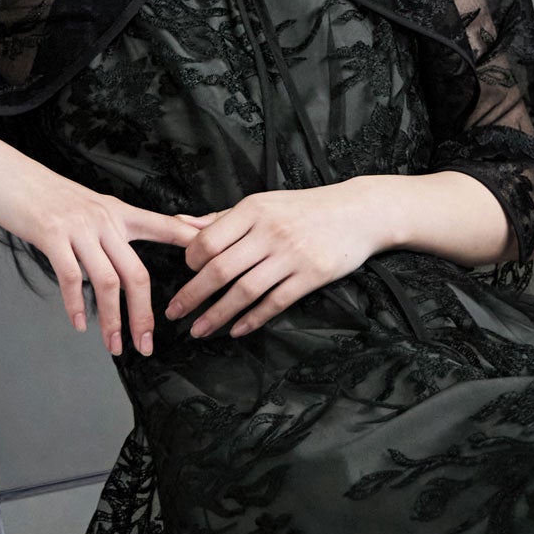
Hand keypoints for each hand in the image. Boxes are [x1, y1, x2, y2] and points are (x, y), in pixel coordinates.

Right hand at [0, 136, 204, 355]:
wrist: (0, 171)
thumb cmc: (42, 193)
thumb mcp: (86, 205)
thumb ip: (112, 226)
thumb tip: (130, 249)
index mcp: (119, 213)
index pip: (167, 227)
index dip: (194, 244)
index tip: (217, 266)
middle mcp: (105, 219)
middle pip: (138, 274)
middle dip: (145, 315)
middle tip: (147, 346)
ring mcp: (79, 228)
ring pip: (107, 281)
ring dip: (113, 320)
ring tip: (115, 347)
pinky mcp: (51, 235)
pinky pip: (71, 277)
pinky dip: (76, 305)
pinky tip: (80, 325)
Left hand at [164, 181, 391, 337]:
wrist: (358, 213)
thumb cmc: (305, 208)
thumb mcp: (264, 203)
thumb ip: (222, 218)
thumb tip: (180, 224)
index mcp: (254, 210)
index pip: (209, 240)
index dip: (191, 261)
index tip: (185, 274)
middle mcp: (270, 232)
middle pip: (221, 269)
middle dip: (192, 295)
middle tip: (174, 313)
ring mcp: (292, 256)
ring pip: (245, 291)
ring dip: (217, 315)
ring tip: (199, 330)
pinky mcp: (312, 276)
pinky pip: (275, 303)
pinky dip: (252, 319)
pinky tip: (236, 330)